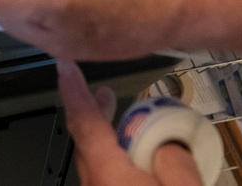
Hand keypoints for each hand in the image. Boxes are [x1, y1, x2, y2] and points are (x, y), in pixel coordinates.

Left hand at [58, 62, 202, 185]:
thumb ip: (176, 161)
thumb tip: (169, 142)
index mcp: (109, 175)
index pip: (84, 123)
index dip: (75, 91)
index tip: (65, 66)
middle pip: (86, 143)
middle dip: (95, 114)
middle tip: (104, 94)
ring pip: (96, 164)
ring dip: (109, 142)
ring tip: (130, 130)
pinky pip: (105, 179)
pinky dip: (116, 164)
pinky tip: (136, 165)